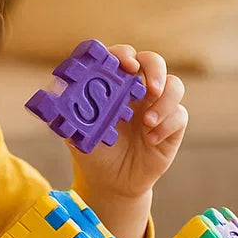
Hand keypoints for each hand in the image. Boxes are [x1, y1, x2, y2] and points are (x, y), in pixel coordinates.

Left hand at [70, 44, 187, 200]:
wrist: (111, 183)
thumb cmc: (93, 152)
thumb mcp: (75, 133)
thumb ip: (68, 112)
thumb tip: (58, 91)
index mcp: (113, 85)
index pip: (120, 57)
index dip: (123, 54)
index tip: (125, 65)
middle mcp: (137, 89)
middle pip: (152, 61)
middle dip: (153, 68)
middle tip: (149, 88)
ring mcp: (157, 105)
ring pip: (174, 84)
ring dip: (164, 101)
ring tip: (147, 122)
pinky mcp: (172, 124)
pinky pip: (179, 114)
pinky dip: (166, 125)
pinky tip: (151, 140)